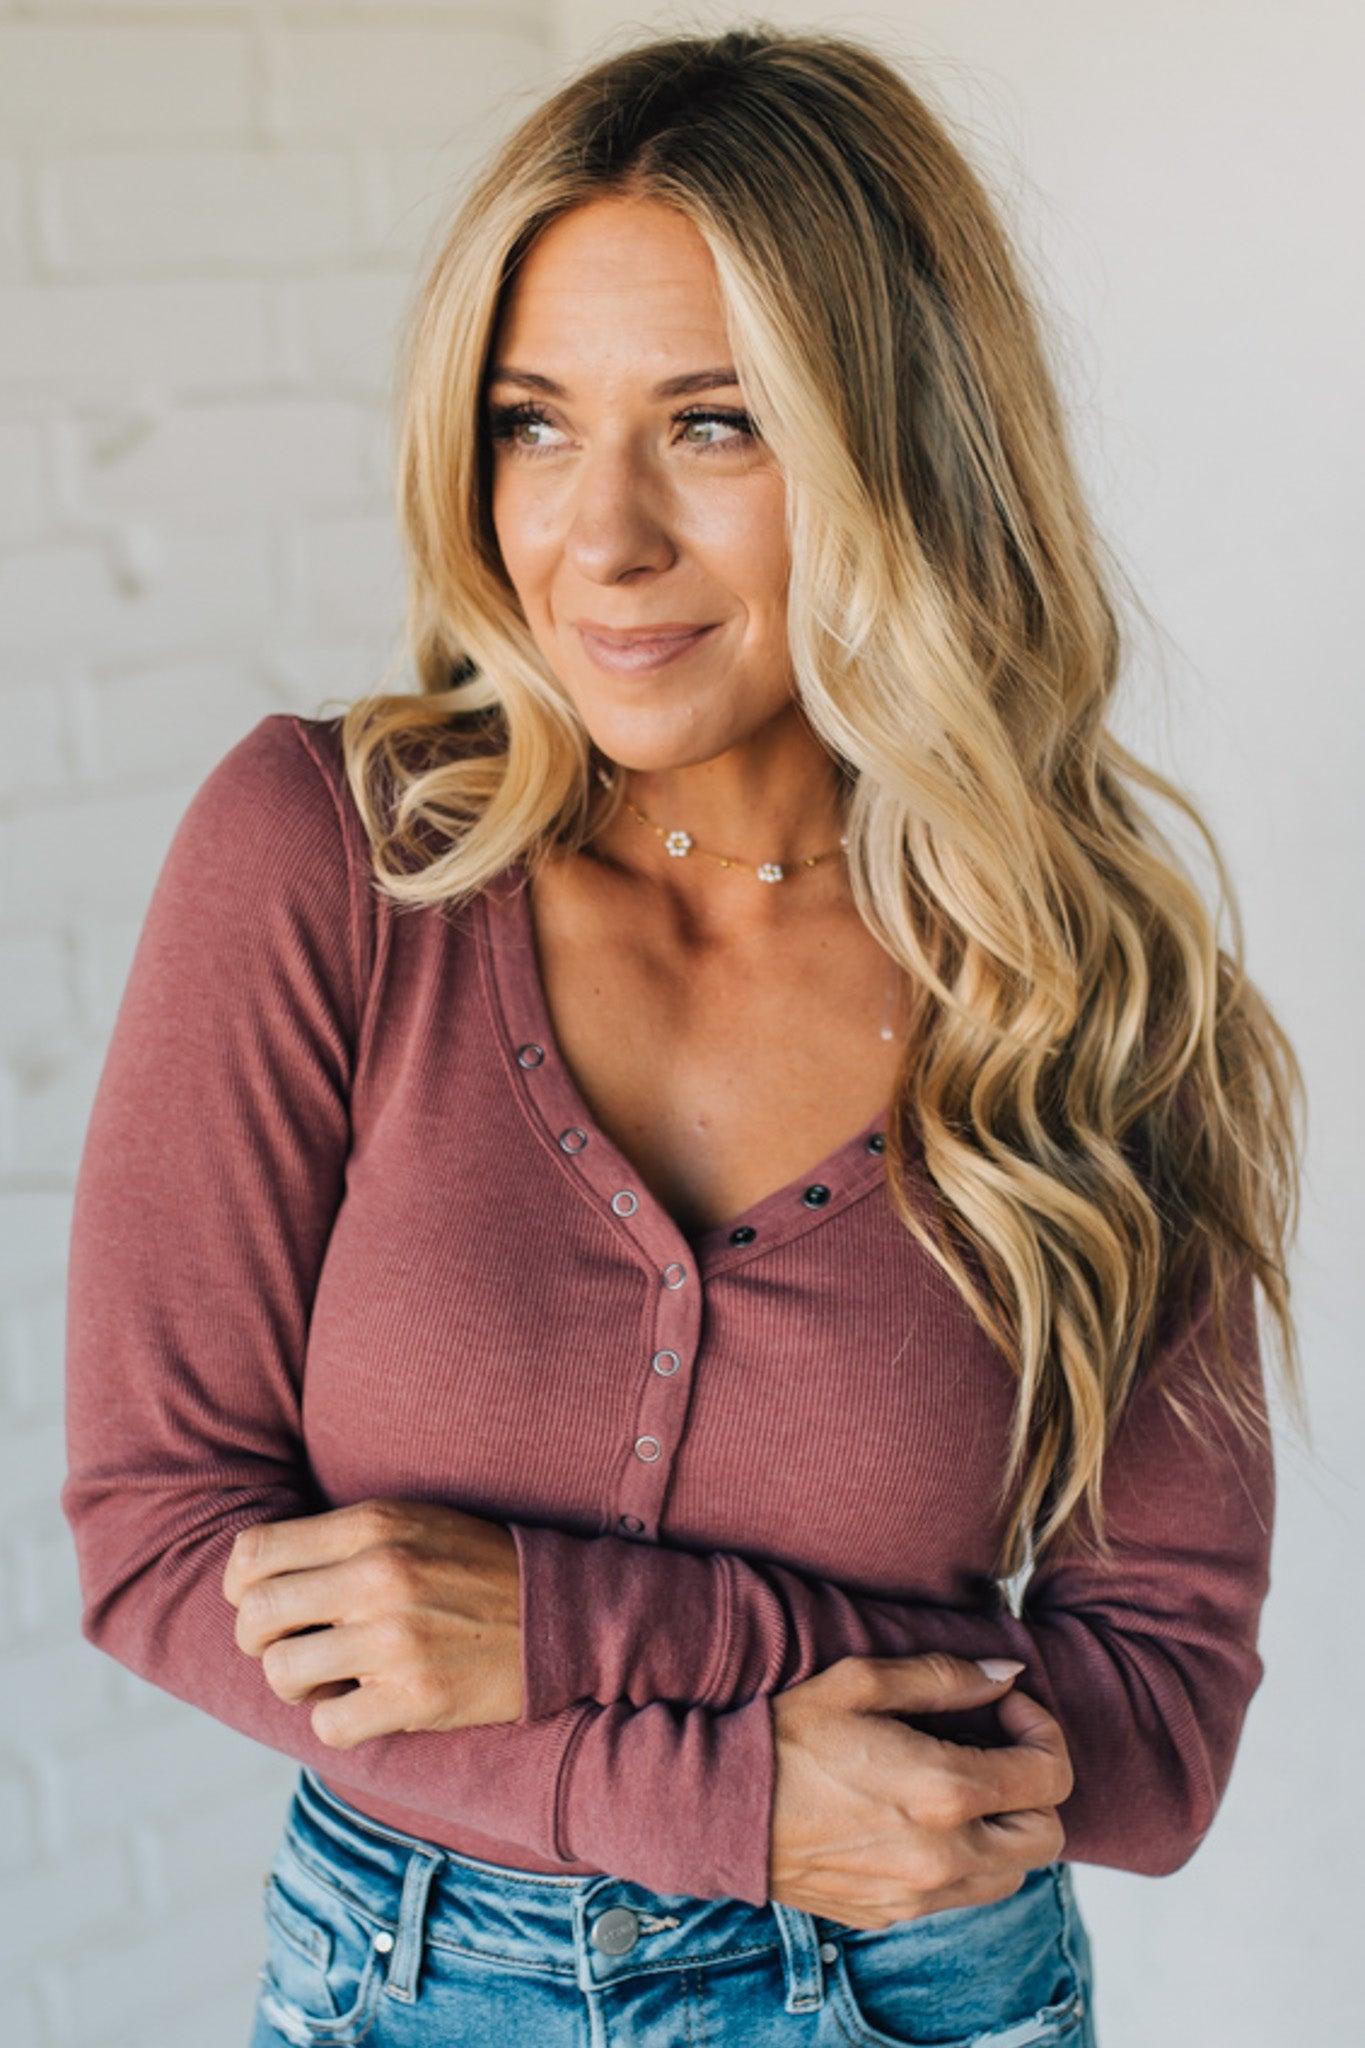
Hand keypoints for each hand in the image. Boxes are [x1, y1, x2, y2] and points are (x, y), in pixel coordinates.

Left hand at [221, 1497, 522, 1748]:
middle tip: (289, 1646)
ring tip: (332, 1674)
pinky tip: (367, 1702)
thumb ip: (340, 1538)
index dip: (240, 1587)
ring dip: (298, 1682)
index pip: (254, 1555)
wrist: (559, 1613)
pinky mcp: (415, 1698)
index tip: (260, 1602)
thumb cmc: (476, 1566)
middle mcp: (376, 1577)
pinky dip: (338, 1720)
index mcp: (371, 1526)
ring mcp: (394, 1640)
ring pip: (282, 1675)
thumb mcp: (410, 1522)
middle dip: (257, 1641)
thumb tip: (257, 1576)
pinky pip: (328, 1725)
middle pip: (254, 1619)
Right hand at [769, 1654, 1071, 1930]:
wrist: (722, 1810)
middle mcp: (945, 1855)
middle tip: (994, 1745)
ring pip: (1012, 1874)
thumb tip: (1005, 1675)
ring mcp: (921, 1894)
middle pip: (1046, 1836)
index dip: (1042, 1731)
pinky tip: (924, 1817)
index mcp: (945, 1791)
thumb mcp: (860, 1682)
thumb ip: (943, 1677)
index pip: (1050, 1776)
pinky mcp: (894, 1914)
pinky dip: (967, 1857)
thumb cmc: (786, 1737)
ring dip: (1005, 1827)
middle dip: (1035, 1785)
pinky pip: (963, 1894)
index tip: (1004, 1707)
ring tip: (961, 1782)